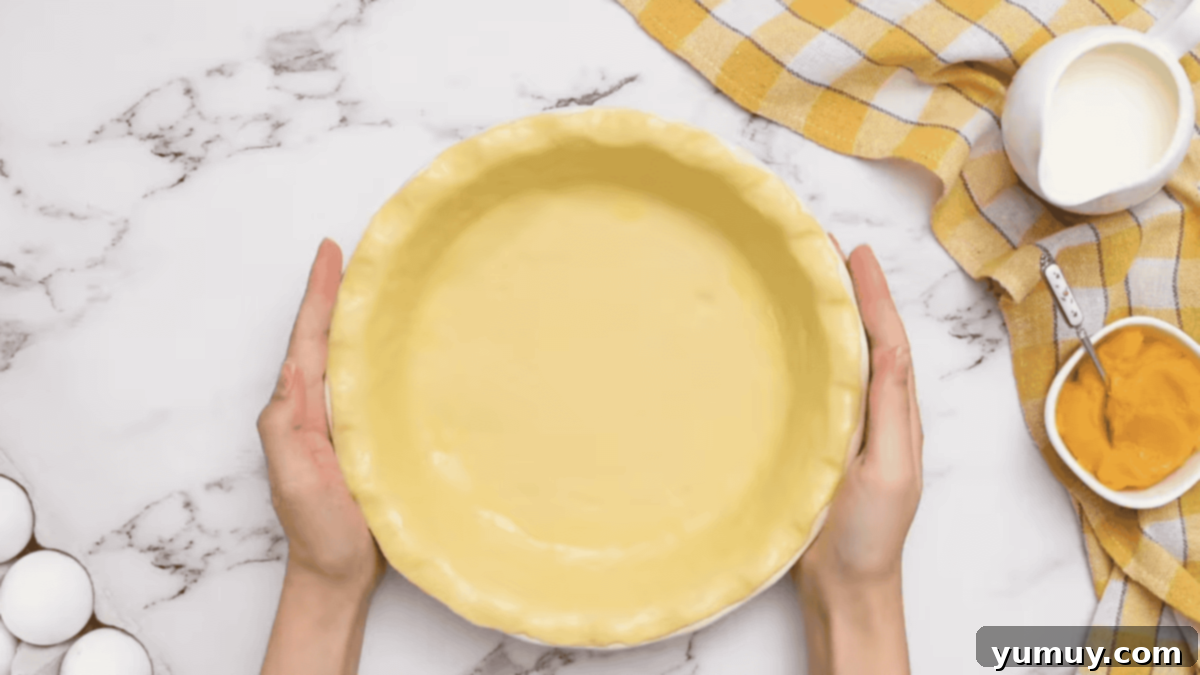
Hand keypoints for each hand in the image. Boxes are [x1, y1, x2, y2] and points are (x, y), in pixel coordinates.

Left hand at [257, 239, 384, 594]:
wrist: (341, 575)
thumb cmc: (318, 533)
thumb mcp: (293, 481)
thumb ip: (285, 427)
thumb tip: (291, 364)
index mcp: (302, 410)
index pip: (311, 340)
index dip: (319, 295)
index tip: (330, 251)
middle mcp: (323, 408)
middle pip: (330, 338)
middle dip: (337, 292)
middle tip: (354, 251)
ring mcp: (348, 422)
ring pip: (353, 356)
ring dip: (360, 317)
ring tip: (376, 281)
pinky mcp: (374, 437)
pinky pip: (376, 384)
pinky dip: (383, 355)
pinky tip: (400, 343)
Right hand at [793, 243, 921, 674]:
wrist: (845, 584)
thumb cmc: (870, 535)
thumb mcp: (889, 468)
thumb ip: (887, 412)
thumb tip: (886, 351)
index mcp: (896, 413)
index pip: (888, 340)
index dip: (874, 295)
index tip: (855, 253)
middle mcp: (874, 411)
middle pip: (867, 338)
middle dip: (854, 291)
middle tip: (826, 249)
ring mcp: (845, 425)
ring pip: (843, 356)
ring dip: (832, 314)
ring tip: (810, 278)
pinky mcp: (817, 440)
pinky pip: (818, 383)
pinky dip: (811, 350)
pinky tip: (788, 339)